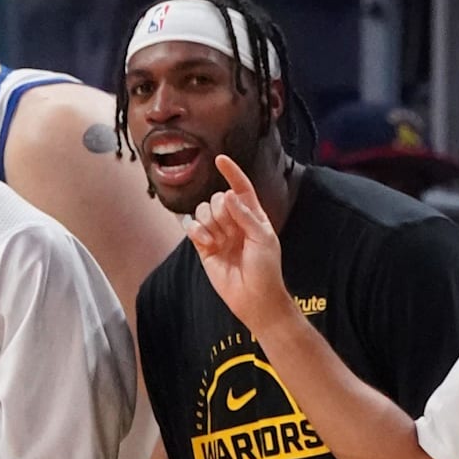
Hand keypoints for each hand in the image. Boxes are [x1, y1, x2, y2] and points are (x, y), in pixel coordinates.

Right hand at [182, 155, 291, 332]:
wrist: (254, 298)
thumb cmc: (266, 268)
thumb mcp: (263, 238)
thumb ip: (245, 215)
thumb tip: (228, 195)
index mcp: (252, 215)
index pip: (241, 188)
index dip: (231, 173)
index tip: (220, 160)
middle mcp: (233, 221)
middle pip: (217, 199)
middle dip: (221, 212)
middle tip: (232, 233)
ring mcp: (217, 233)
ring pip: (202, 211)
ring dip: (210, 223)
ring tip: (219, 241)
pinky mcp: (203, 246)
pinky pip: (192, 227)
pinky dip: (197, 232)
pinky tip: (207, 244)